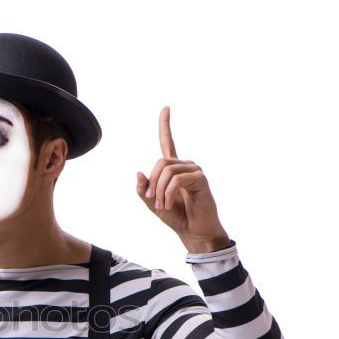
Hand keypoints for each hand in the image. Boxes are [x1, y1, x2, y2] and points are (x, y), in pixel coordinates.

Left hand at [135, 106, 230, 252]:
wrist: (193, 231)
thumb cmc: (176, 217)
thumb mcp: (153, 204)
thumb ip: (144, 190)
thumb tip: (139, 173)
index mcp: (172, 169)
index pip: (168, 142)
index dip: (165, 125)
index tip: (166, 108)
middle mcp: (184, 165)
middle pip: (161, 162)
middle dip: (152, 182)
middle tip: (152, 199)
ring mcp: (194, 170)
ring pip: (167, 171)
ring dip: (160, 191)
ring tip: (162, 206)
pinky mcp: (200, 179)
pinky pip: (177, 180)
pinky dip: (168, 193)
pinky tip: (168, 205)